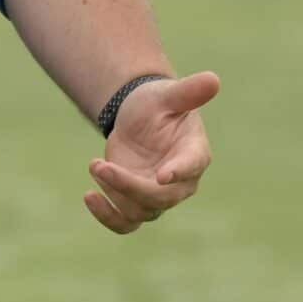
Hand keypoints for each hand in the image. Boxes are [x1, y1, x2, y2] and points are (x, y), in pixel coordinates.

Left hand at [85, 70, 219, 234]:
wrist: (138, 120)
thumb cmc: (158, 105)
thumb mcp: (167, 95)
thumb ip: (188, 92)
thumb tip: (213, 79)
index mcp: (194, 152)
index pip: (192, 166)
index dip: (179, 172)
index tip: (161, 176)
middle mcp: (180, 181)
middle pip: (161, 197)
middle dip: (129, 185)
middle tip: (99, 165)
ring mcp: (157, 195)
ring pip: (140, 211)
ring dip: (113, 193)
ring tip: (94, 165)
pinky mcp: (134, 201)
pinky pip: (125, 222)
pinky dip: (107, 217)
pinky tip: (89, 196)